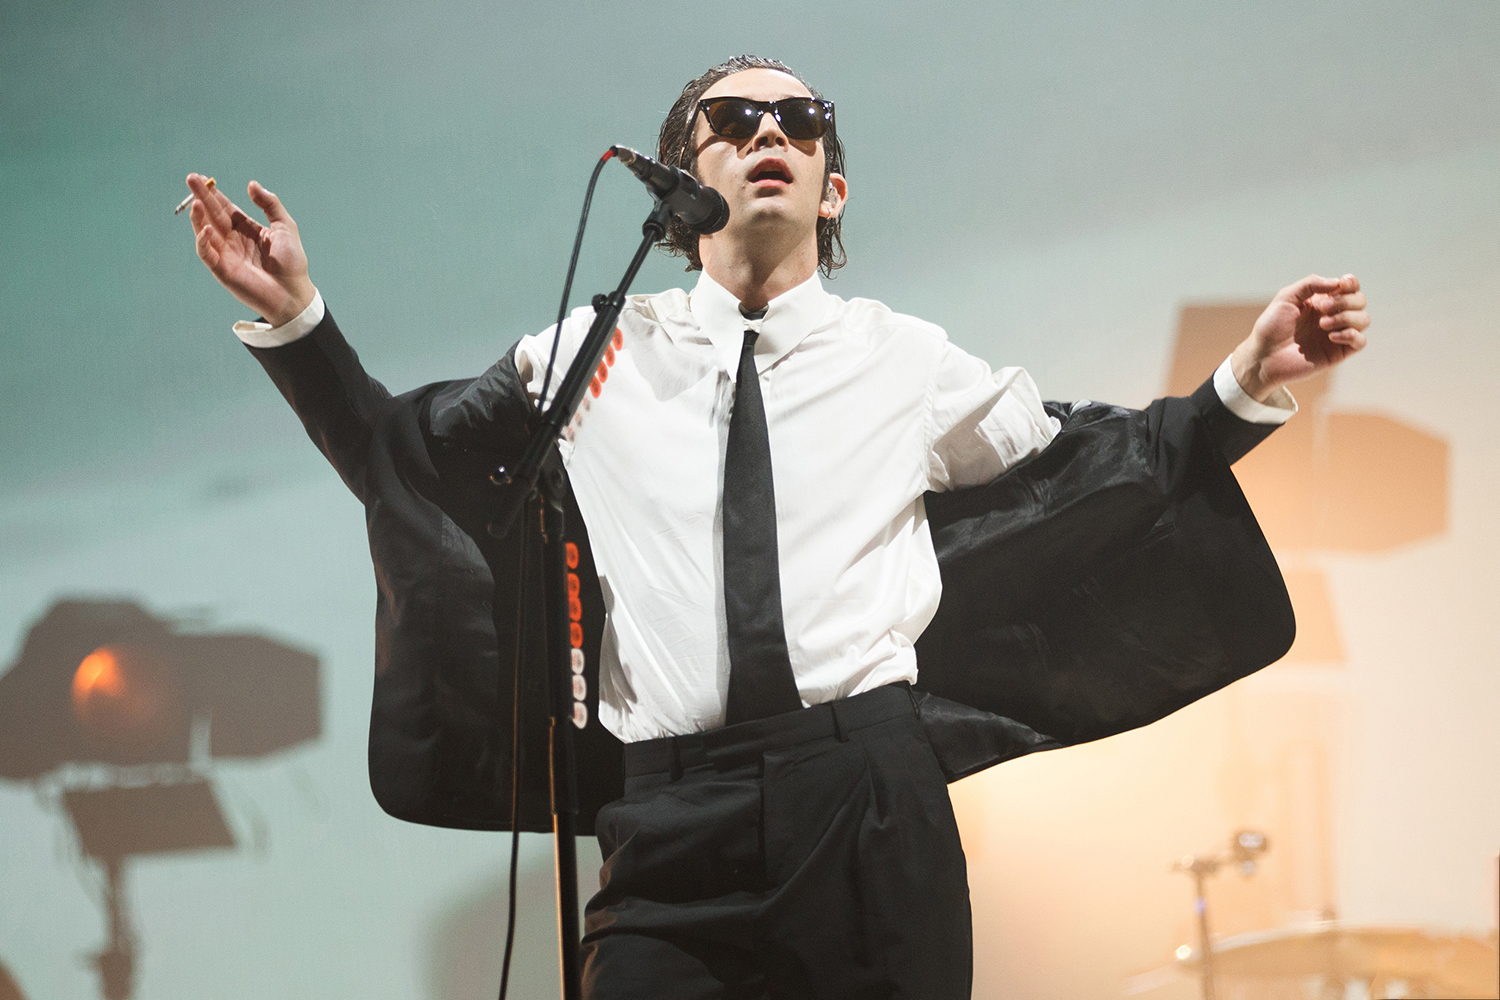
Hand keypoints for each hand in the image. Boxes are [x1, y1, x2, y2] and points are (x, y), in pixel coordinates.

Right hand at [186, 173, 314, 326]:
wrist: (294, 293)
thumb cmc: (292, 262)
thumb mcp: (285, 226)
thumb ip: (270, 204)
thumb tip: (251, 184)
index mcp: (247, 229)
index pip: (225, 207)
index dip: (214, 193)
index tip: (202, 178)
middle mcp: (233, 239)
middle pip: (213, 214)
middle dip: (202, 197)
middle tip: (191, 179)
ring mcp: (226, 254)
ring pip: (205, 231)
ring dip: (198, 216)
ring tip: (196, 202)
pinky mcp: (222, 270)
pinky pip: (207, 253)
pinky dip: (203, 241)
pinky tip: (206, 229)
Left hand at [1231, 274, 1368, 401]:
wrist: (1263, 356)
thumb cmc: (1271, 327)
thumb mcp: (1286, 297)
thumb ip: (1310, 284)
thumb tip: (1337, 283)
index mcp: (1323, 301)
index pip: (1349, 287)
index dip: (1351, 283)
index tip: (1341, 284)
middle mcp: (1333, 316)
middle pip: (1360, 301)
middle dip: (1344, 301)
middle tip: (1322, 309)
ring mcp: (1337, 334)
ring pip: (1364, 320)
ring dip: (1346, 317)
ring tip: (1323, 324)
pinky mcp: (1338, 353)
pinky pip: (1360, 341)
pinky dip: (1351, 335)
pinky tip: (1330, 337)